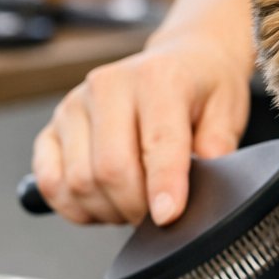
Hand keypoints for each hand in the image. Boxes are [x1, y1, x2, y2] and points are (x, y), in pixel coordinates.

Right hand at [31, 32, 251, 225]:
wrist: (181, 61)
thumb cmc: (203, 89)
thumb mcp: (227, 113)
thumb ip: (216, 152)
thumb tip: (199, 192)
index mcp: (157, 78)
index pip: (156, 143)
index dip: (162, 187)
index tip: (167, 217)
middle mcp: (108, 86)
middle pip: (111, 169)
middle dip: (137, 207)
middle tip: (159, 216)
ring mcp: (75, 105)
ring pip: (80, 181)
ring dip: (109, 209)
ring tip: (135, 204)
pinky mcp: (53, 126)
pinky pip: (50, 182)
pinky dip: (75, 206)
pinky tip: (104, 204)